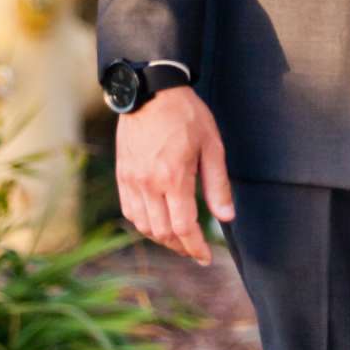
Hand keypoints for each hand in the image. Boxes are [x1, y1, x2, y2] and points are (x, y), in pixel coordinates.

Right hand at [115, 86, 235, 265]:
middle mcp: (148, 184)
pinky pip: (130, 211)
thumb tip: (227, 217)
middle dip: (181, 247)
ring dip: (162, 239)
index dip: (195, 248)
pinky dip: (144, 224)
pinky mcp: (122, 175)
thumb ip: (218, 185)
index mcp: (173, 178)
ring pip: (143, 226)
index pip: (184, 227)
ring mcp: (132, 180)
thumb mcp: (212, 146)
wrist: (151, 91)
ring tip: (179, 239)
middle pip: (163, 232)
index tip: (205, 257)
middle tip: (195, 251)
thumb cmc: (186, 115)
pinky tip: (158, 223)